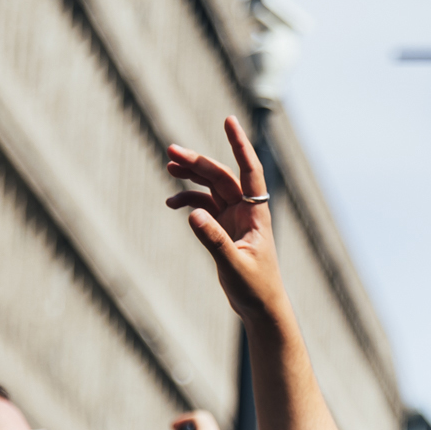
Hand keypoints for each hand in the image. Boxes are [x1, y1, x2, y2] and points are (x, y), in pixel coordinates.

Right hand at [166, 117, 288, 322]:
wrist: (261, 309)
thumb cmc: (256, 289)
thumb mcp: (233, 265)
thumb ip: (213, 240)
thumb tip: (193, 213)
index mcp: (256, 215)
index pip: (250, 171)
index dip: (240, 145)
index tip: (228, 120)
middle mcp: (247, 212)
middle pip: (222, 177)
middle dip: (198, 162)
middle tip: (170, 151)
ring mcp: (235, 219)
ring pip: (212, 188)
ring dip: (192, 176)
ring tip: (169, 165)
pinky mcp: (224, 230)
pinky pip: (205, 206)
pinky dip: (189, 201)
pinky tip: (173, 203)